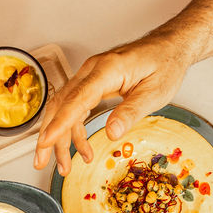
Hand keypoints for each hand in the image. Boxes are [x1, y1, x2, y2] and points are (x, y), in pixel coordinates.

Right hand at [34, 34, 191, 175]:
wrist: (171, 46)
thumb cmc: (165, 64)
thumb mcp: (154, 93)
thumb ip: (131, 112)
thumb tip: (111, 132)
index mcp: (106, 70)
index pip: (76, 100)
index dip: (59, 124)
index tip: (46, 142)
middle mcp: (93, 71)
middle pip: (61, 105)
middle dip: (50, 136)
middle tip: (42, 161)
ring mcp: (91, 77)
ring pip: (65, 109)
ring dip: (61, 139)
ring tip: (65, 165)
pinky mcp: (94, 84)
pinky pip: (76, 108)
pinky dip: (74, 131)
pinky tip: (80, 149)